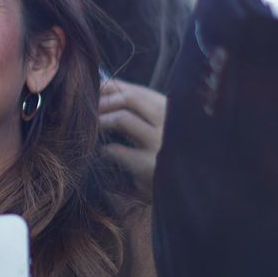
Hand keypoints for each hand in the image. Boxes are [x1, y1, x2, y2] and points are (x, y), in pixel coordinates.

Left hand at [98, 78, 165, 198]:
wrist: (190, 191)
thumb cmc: (167, 157)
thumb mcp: (158, 130)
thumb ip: (137, 108)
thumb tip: (103, 84)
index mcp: (171, 111)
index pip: (136, 90)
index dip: (110, 88)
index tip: (92, 91)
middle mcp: (168, 122)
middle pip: (128, 98)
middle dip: (103, 101)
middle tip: (87, 110)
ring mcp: (159, 144)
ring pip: (122, 118)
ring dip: (101, 121)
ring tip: (93, 129)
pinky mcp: (147, 167)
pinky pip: (115, 150)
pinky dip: (103, 149)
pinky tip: (103, 154)